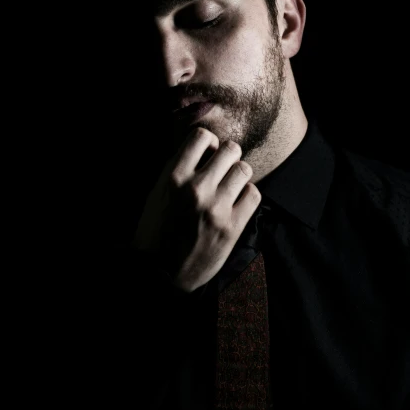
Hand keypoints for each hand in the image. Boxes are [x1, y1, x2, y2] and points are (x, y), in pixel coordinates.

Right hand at [131, 127, 261, 292]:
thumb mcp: (157, 193)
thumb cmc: (156, 232)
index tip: (207, 154)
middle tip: (223, 170)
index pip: (202, 136)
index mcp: (173, 177)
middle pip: (230, 149)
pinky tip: (236, 203)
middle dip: (228, 157)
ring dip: (238, 176)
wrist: (160, 273)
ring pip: (244, 169)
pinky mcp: (232, 227)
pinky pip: (253, 194)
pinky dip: (247, 195)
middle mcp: (196, 189)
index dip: (208, 143)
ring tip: (230, 186)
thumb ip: (177, 169)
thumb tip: (201, 150)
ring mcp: (216, 208)